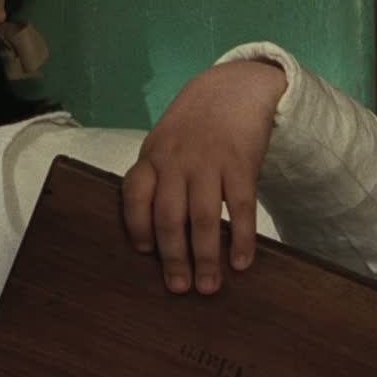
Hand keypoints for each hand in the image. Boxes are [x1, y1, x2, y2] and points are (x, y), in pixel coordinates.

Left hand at [122, 59, 285, 294]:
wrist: (234, 88)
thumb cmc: (193, 127)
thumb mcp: (164, 144)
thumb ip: (156, 178)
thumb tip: (151, 233)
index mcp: (151, 158)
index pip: (134, 196)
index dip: (137, 226)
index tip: (144, 253)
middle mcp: (175, 162)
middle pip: (168, 216)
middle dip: (172, 257)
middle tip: (179, 288)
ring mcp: (208, 163)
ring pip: (203, 218)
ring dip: (205, 257)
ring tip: (209, 286)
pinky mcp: (241, 165)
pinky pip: (241, 208)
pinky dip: (241, 238)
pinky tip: (240, 262)